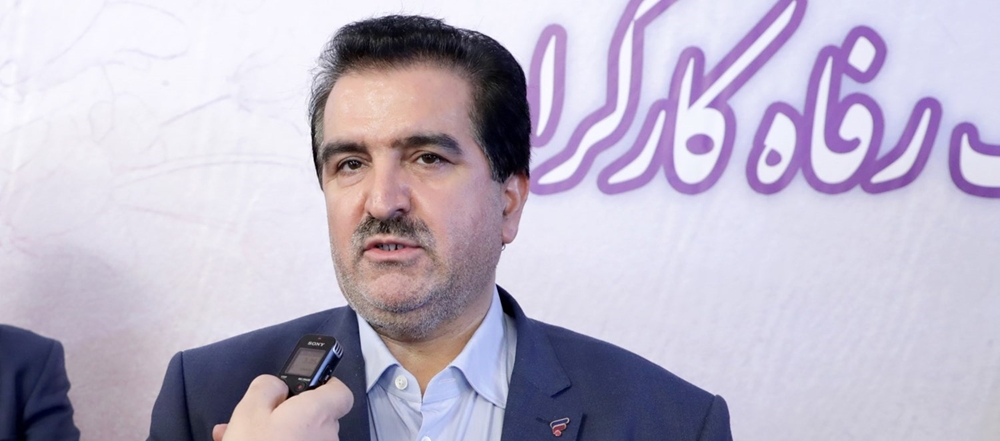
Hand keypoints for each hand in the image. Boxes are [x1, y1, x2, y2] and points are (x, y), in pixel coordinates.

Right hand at [211, 375, 353, 440]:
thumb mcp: (249, 411)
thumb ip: (268, 386)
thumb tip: (277, 385)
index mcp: (317, 414)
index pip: (341, 392)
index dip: (324, 385)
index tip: (303, 386)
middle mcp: (327, 437)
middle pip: (316, 416)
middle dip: (287, 414)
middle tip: (256, 417)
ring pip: (301, 437)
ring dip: (277, 434)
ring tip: (238, 437)